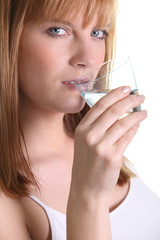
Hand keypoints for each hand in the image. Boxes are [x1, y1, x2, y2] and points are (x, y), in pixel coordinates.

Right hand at [70, 86, 146, 202]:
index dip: (114, 94)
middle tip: (140, 96)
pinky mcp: (112, 156)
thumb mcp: (85, 142)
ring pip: (123, 123)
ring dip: (136, 114)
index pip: (99, 105)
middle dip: (129, 100)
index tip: (126, 88)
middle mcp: (89, 135)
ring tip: (144, 110)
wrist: (86, 188)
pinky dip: (134, 128)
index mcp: (81, 129)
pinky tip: (139, 123)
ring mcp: (100, 146)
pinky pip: (127, 137)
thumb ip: (99, 127)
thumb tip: (120, 112)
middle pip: (113, 111)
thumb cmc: (86, 164)